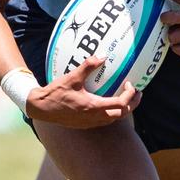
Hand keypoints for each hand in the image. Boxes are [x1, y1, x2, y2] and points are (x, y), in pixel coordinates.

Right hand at [26, 57, 141, 127]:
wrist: (41, 108)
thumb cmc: (56, 93)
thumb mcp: (72, 77)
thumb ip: (88, 66)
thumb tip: (102, 55)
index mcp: (93, 107)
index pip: (120, 104)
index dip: (129, 95)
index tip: (130, 84)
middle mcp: (94, 118)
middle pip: (121, 114)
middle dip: (133, 104)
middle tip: (138, 93)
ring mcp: (90, 123)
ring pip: (113, 119)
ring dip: (124, 110)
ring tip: (128, 99)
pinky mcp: (85, 124)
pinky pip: (105, 121)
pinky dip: (113, 113)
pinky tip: (110, 103)